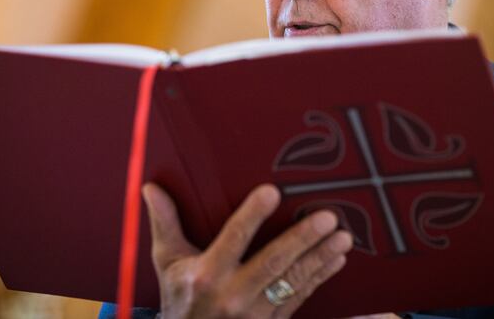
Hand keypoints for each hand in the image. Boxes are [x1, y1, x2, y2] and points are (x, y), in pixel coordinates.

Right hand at [143, 182, 352, 317]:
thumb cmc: (179, 298)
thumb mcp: (167, 262)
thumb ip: (164, 223)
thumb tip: (150, 188)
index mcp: (205, 275)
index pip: (233, 239)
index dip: (252, 215)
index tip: (272, 192)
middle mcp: (232, 295)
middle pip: (272, 263)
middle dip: (302, 240)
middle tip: (327, 217)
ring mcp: (254, 314)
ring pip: (292, 282)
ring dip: (320, 258)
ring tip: (342, 236)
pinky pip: (300, 298)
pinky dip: (320, 278)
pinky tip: (337, 259)